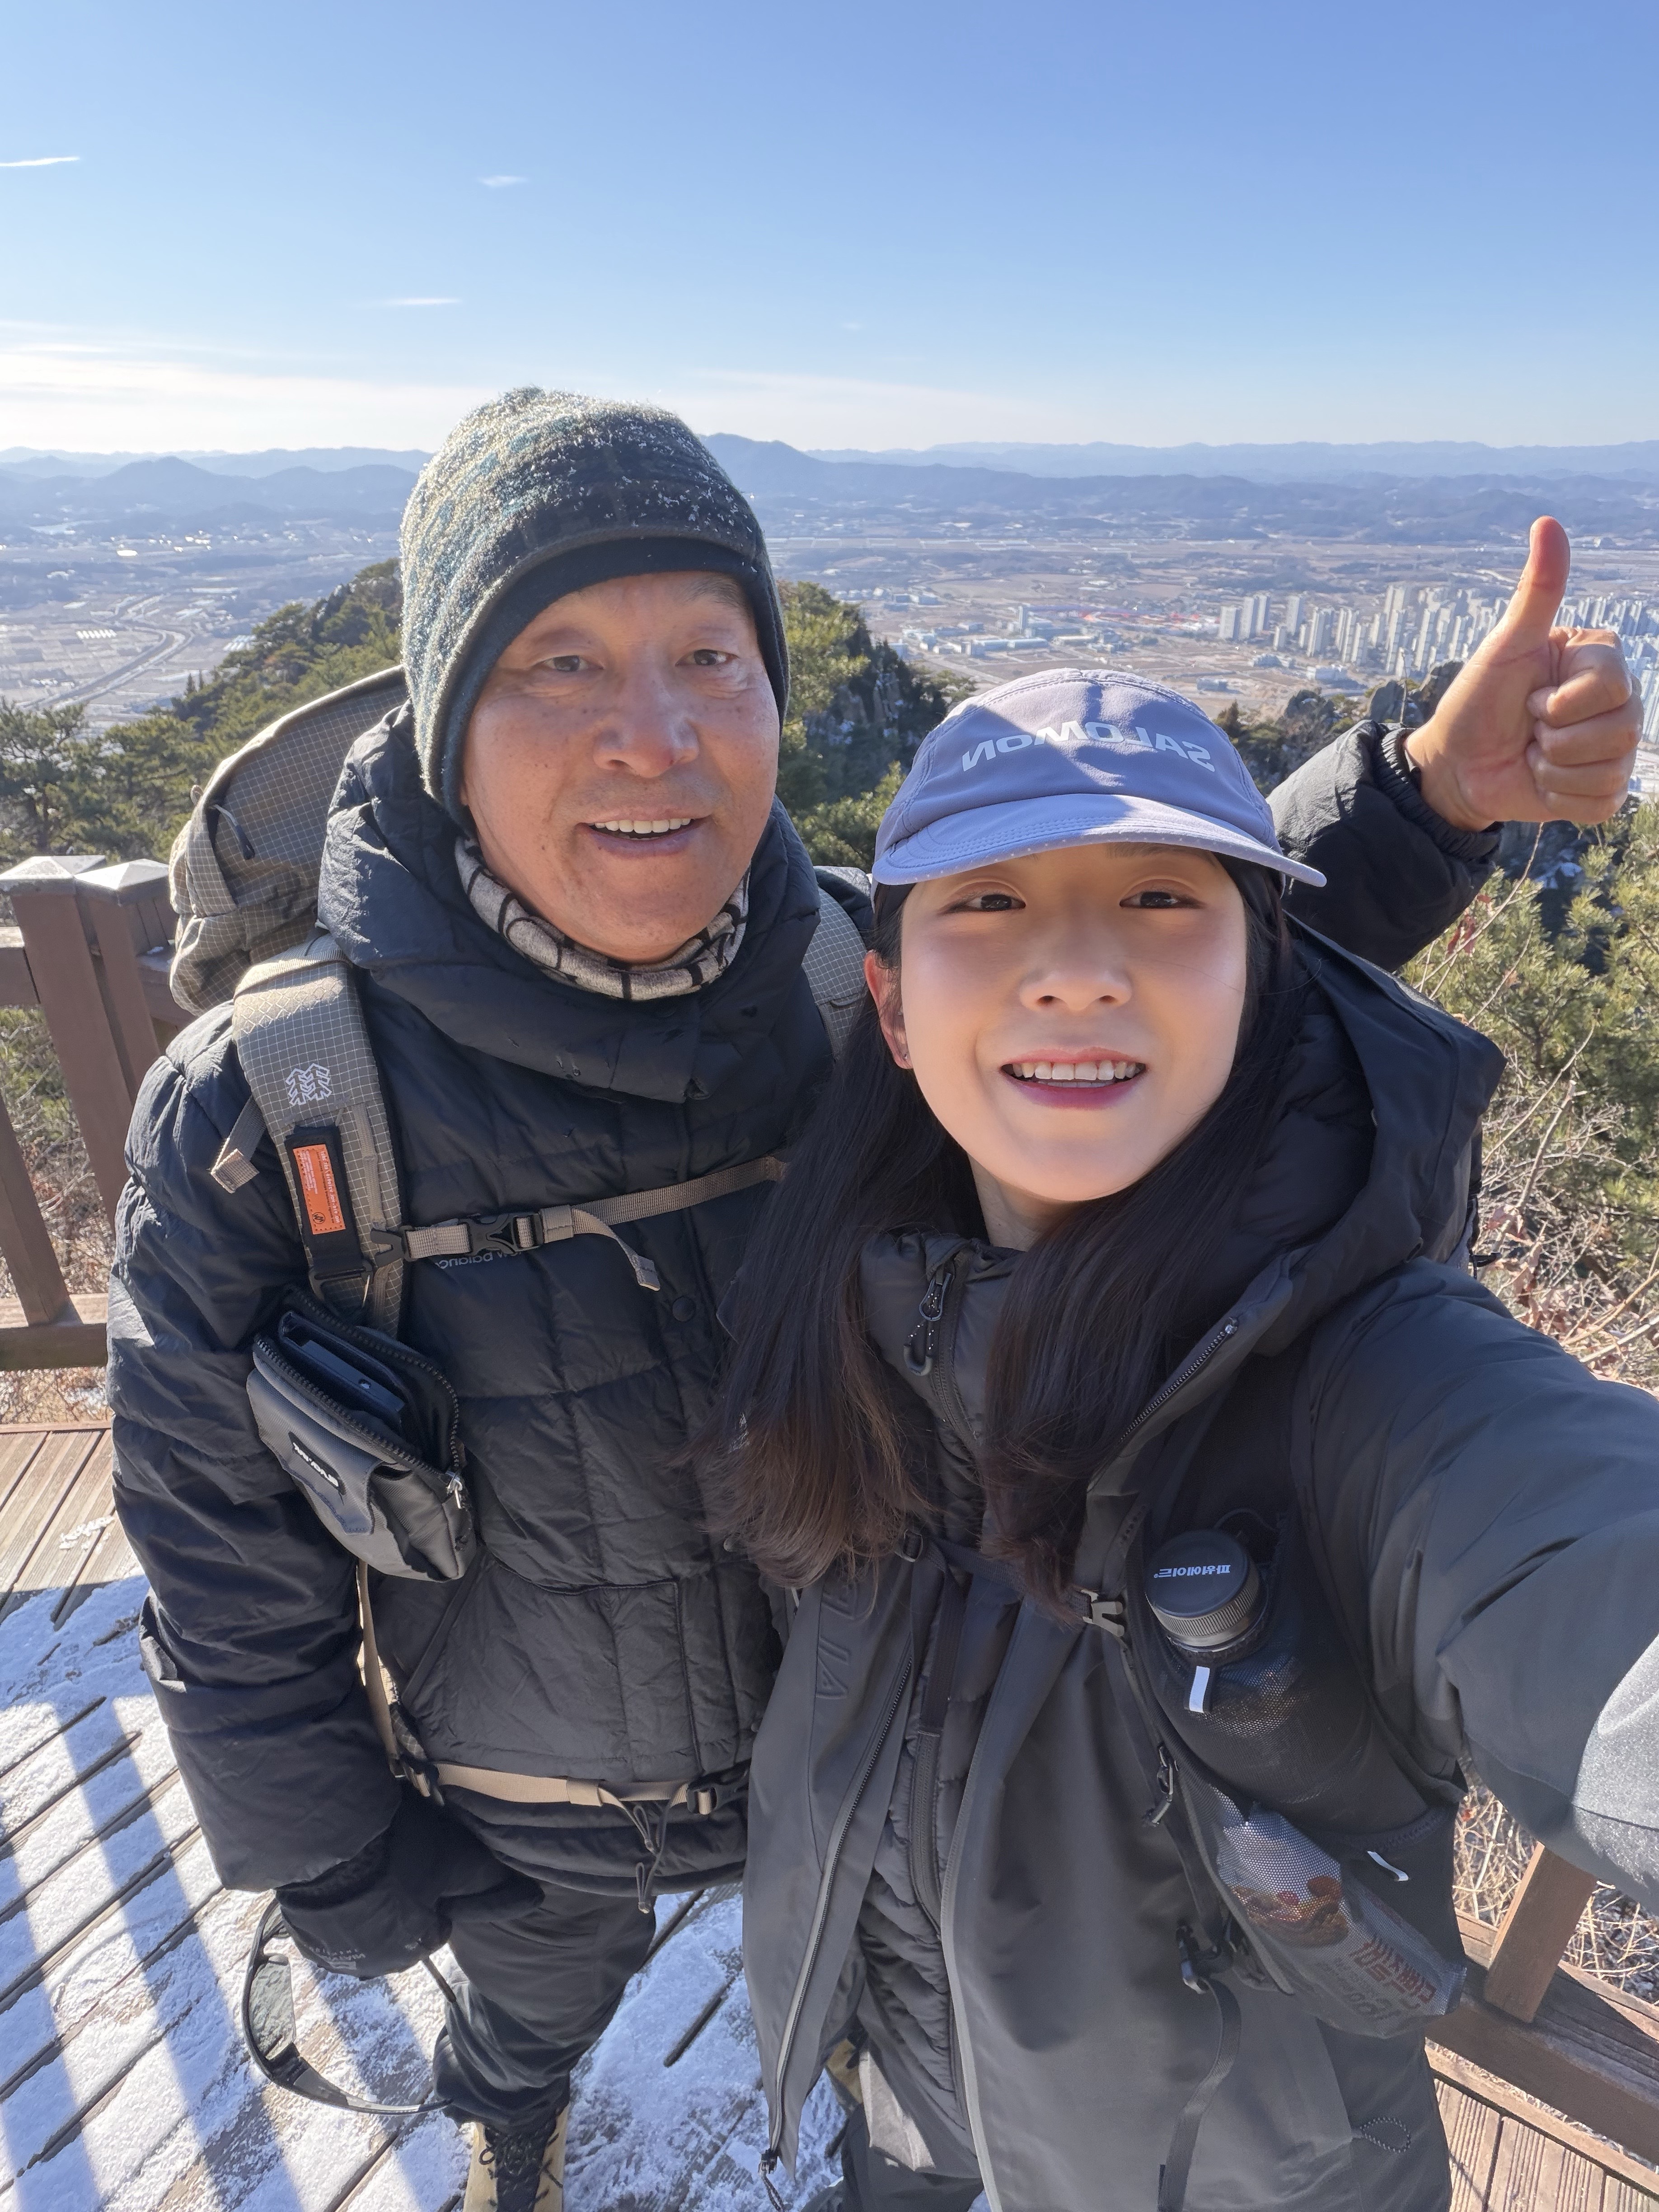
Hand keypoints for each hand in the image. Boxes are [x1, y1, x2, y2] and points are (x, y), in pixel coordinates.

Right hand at [276, 1789, 537, 1978]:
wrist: (324, 1839)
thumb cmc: (401, 1852)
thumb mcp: (456, 1860)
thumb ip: (491, 1884)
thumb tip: (535, 1898)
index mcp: (414, 1947)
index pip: (439, 1923)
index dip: (437, 1890)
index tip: (427, 1863)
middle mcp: (375, 1962)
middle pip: (401, 1930)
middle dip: (403, 1902)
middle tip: (397, 1860)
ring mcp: (334, 1952)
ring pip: (364, 1928)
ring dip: (367, 1904)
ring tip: (366, 1864)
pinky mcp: (303, 1934)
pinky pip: (328, 1922)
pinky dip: (335, 1903)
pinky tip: (339, 1875)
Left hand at [1404, 517, 1638, 831]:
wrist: (1456, 764)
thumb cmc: (1478, 701)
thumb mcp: (1504, 645)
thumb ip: (1537, 590)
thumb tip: (1547, 523)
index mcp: (1600, 662)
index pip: (1611, 684)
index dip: (1560, 702)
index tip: (1530, 698)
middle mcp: (1618, 703)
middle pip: (1620, 728)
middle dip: (1556, 736)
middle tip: (1529, 728)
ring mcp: (1613, 749)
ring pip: (1610, 768)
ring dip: (1555, 768)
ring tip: (1534, 752)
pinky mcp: (1601, 791)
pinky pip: (1600, 803)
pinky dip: (1560, 798)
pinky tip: (1540, 780)